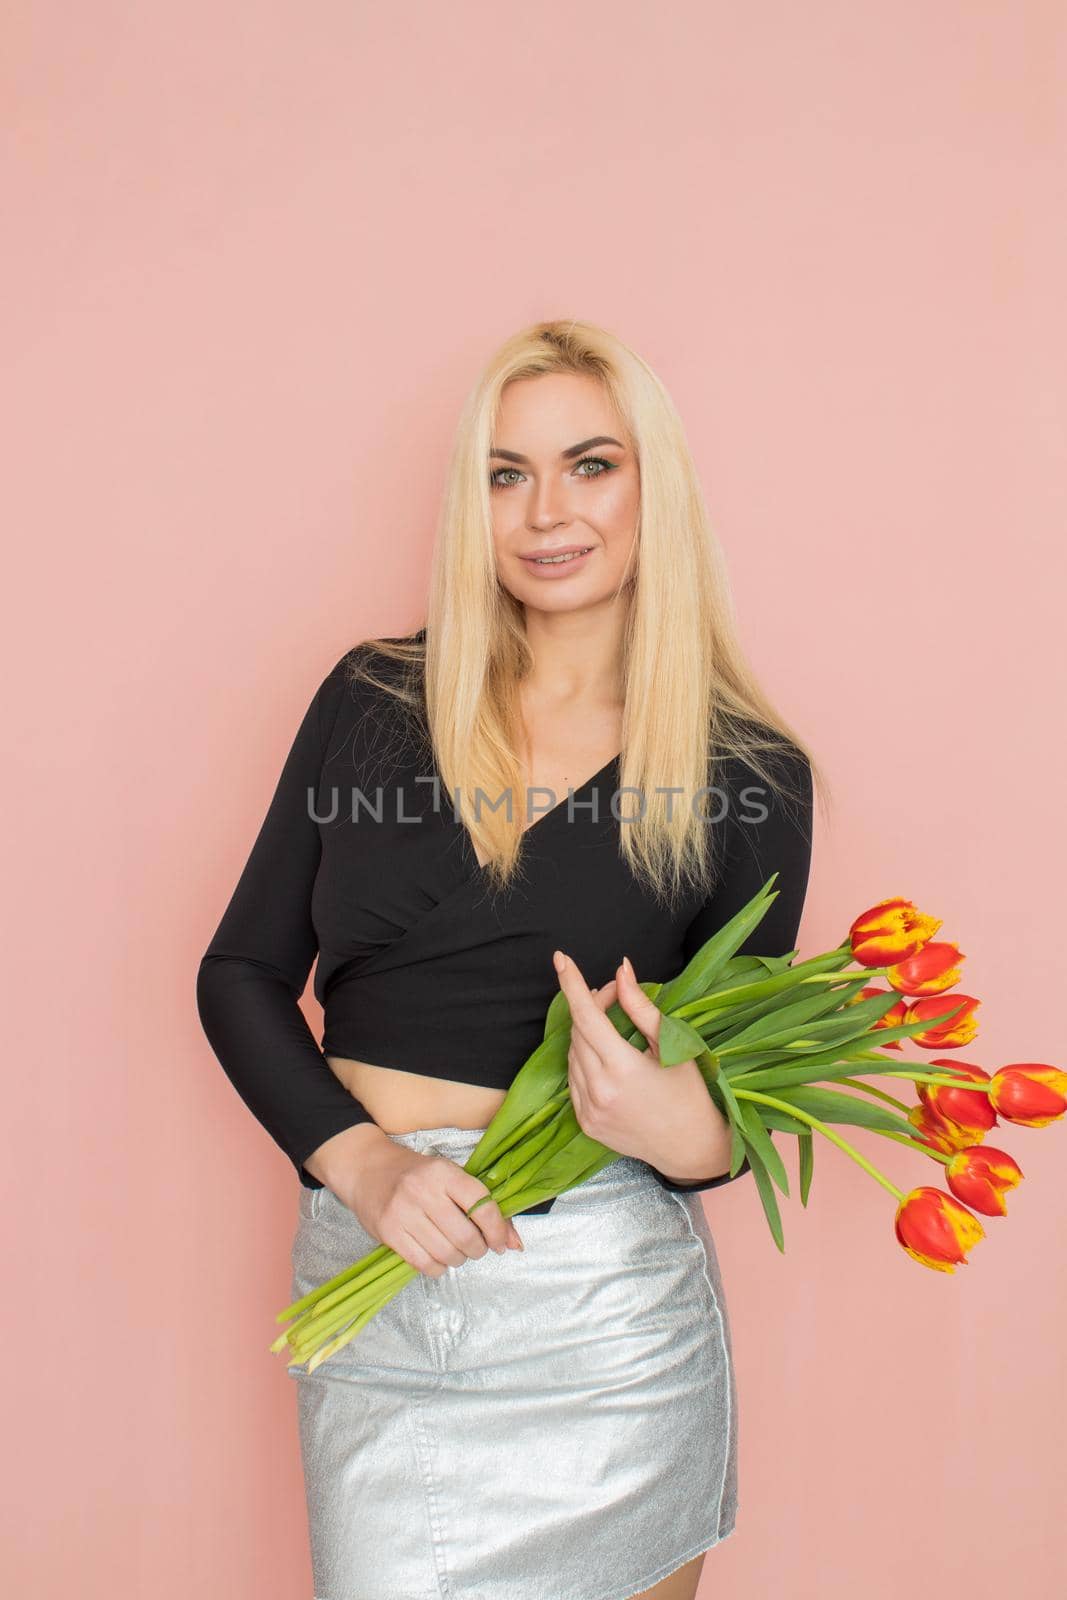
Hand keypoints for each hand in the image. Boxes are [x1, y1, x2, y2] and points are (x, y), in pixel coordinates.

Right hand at [334, 1139, 523, 1277]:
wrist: (366, 1169)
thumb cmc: (415, 1174)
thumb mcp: (449, 1177)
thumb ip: (483, 1207)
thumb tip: (515, 1243)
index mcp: (443, 1172)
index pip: (481, 1204)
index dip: (497, 1229)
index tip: (501, 1243)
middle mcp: (423, 1191)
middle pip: (465, 1236)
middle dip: (478, 1249)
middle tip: (476, 1247)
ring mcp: (403, 1213)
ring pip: (446, 1253)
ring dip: (459, 1259)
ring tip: (456, 1250)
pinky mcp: (389, 1232)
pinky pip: (424, 1264)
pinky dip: (438, 1267)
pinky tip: (437, 1256)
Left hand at [552, 948, 730, 1177]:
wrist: (690, 1148)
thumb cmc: (689, 1093)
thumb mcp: (671, 1045)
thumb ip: (640, 1007)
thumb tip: (621, 971)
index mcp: (622, 1069)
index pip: (586, 1016)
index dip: (572, 984)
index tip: (561, 959)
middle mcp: (599, 1091)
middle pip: (578, 1032)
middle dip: (591, 1006)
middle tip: (615, 995)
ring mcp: (588, 1110)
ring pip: (572, 1054)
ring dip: (586, 1033)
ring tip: (613, 1027)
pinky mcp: (585, 1123)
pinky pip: (573, 1079)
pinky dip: (583, 1060)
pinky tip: (606, 1059)